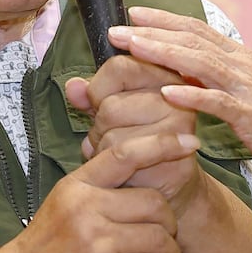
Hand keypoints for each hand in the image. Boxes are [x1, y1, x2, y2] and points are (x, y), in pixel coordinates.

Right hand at [0, 130, 197, 252]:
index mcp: (76, 186)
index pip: (125, 155)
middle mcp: (86, 209)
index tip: (191, 142)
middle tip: (168, 236)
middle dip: (170, 222)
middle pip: (154, 202)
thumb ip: (97, 189)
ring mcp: (95, 242)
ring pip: (158, 238)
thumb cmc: (40, 249)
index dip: (162, 145)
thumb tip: (141, 175)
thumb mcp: (61, 204)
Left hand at [66, 54, 203, 215]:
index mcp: (161, 74)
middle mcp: (176, 94)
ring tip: (120, 155)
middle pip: (111, 106)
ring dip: (104, 149)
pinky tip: (128, 170)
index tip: (100, 103)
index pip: (119, 67)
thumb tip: (72, 87)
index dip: (98, 88)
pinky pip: (124, 157)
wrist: (167, 185)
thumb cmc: (138, 142)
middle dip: (100, 127)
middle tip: (113, 137)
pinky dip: (116, 167)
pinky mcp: (174, 153)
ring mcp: (179, 124)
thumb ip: (92, 96)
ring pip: (112, 134)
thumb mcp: (112, 111)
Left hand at [106, 7, 251, 180]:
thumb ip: (213, 75)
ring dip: (163, 53)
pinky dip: (193, 95)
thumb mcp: (242, 89)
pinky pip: (218, 102)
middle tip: (117, 30)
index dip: (163, 20)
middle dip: (152, 32)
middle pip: (191, 41)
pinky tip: (168, 91)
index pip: (195, 30)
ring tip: (133, 47)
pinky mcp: (251, 116)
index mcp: (238, 57)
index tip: (132, 14)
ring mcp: (246, 89)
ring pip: (200, 63)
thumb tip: (179, 64)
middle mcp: (241, 65)